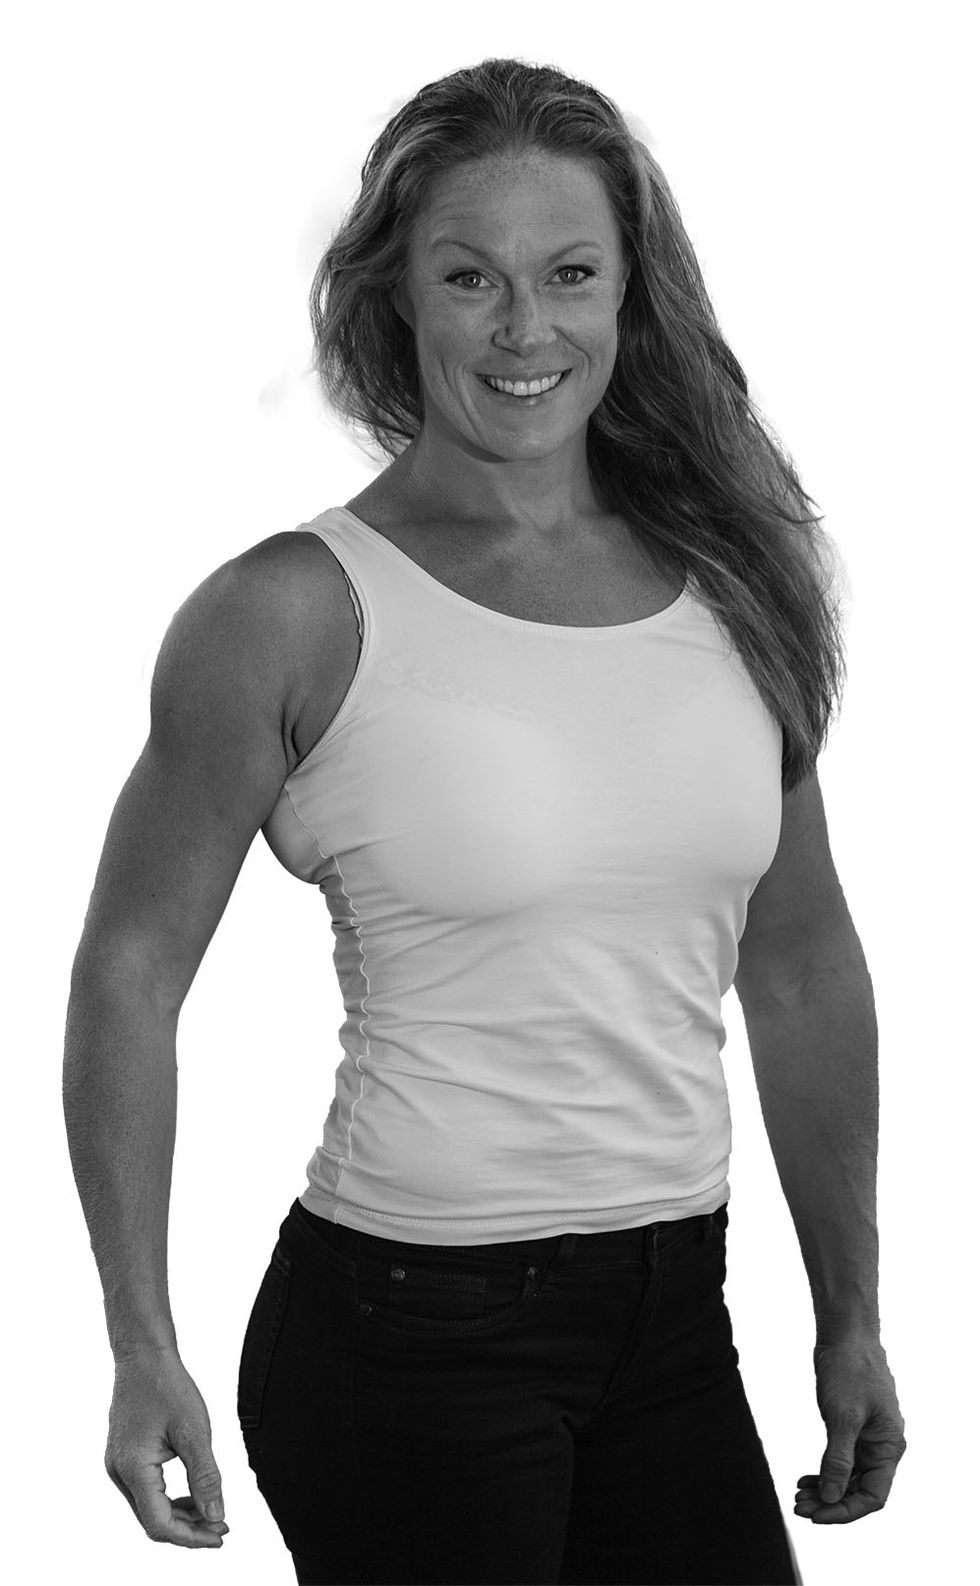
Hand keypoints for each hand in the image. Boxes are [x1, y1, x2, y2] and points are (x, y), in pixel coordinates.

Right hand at [104, 1348, 230, 1547]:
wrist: (143, 1355)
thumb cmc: (167, 1386)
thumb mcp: (194, 1431)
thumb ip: (205, 1477)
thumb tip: (216, 1516)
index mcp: (132, 1468)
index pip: (160, 1523)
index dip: (191, 1537)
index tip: (220, 1535)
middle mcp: (119, 1472)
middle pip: (153, 1521)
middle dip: (189, 1530)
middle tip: (222, 1528)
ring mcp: (118, 1466)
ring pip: (149, 1508)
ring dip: (180, 1516)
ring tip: (212, 1514)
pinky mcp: (123, 1457)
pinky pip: (146, 1491)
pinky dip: (169, 1499)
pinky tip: (192, 1495)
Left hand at [794, 1336, 905, 1523]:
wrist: (846, 1334)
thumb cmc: (849, 1369)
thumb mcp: (843, 1416)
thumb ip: (838, 1458)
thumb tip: (832, 1497)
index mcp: (889, 1447)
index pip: (873, 1496)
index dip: (845, 1510)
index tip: (816, 1515)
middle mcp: (882, 1446)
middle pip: (859, 1490)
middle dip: (830, 1502)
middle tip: (799, 1506)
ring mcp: (868, 1437)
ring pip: (849, 1477)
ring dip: (825, 1489)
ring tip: (799, 1495)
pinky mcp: (853, 1427)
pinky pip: (842, 1460)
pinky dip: (825, 1471)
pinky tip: (805, 1478)